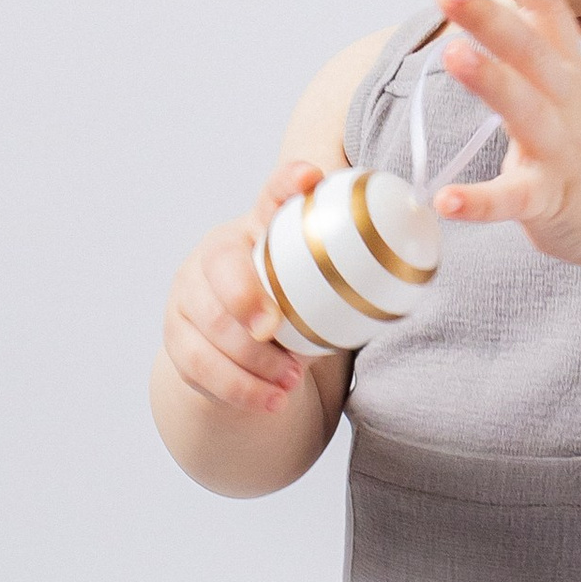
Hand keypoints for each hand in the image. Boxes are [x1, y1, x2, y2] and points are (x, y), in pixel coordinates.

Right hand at [159, 163, 325, 415]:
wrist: (241, 339)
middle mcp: (214, 253)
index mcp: (255, 226)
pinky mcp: (177, 338)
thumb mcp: (312, 282)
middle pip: (223, 269)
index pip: (272, 194)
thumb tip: (402, 262)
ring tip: (290, 383)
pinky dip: (239, 389)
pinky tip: (271, 400)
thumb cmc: (284, 300)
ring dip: (252, 361)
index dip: (288, 185)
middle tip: (281, 336)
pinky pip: (199, 366)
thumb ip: (344, 269)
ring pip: (209, 327)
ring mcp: (188, 295)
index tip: (309, 180)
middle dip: (249, 302)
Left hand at [431, 0, 580, 271]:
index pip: (550, 14)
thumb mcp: (573, 86)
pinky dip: (479, 201)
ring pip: (525, 111)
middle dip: (490, 18)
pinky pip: (514, 198)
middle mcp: (568, 103)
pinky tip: (446, 200)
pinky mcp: (552, 199)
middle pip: (530, 53)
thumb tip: (496, 2)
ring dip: (491, 81)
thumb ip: (537, 49)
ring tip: (451, 54)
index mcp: (568, 74)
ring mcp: (562, 151)